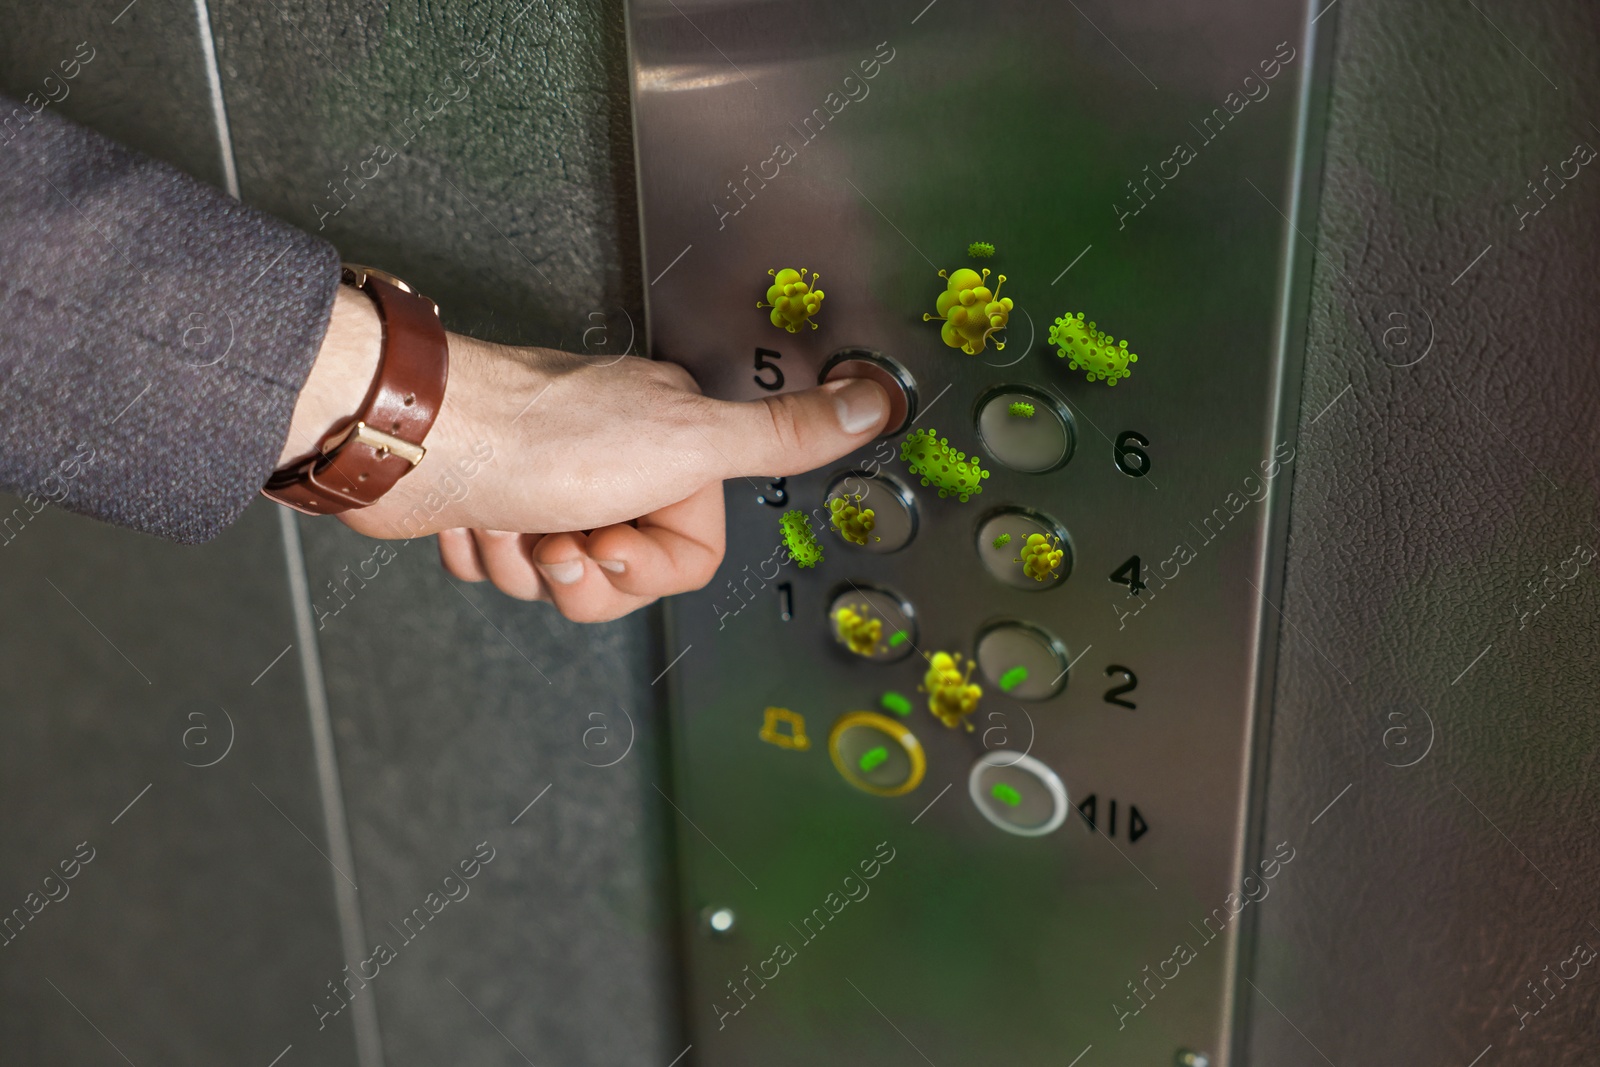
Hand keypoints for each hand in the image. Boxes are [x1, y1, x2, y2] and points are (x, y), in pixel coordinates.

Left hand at [279, 287, 890, 620]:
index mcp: (668, 441)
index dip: (649, 565)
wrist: (416, 436)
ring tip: (509, 514)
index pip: (691, 555)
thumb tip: (877, 400)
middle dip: (583, 572)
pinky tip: (475, 515)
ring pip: (561, 582)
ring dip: (526, 562)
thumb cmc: (540, 434)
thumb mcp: (691, 441)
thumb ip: (785, 434)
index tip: (618, 534)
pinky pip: (503, 571)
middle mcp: (611, 460)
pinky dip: (484, 553)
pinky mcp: (491, 505)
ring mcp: (548, 485)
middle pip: (627, 578)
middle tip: (560, 535)